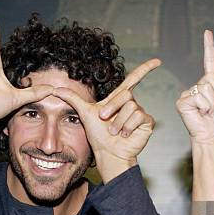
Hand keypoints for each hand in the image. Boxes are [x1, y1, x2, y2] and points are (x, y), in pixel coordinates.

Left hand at [52, 59, 159, 181]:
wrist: (108, 153)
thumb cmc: (98, 136)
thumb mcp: (84, 114)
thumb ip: (73, 99)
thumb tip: (56, 89)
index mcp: (119, 99)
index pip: (133, 79)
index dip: (145, 69)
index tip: (157, 61)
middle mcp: (131, 104)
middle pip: (126, 94)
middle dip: (112, 108)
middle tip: (104, 120)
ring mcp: (140, 113)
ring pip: (131, 106)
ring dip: (119, 121)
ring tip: (114, 132)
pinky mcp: (147, 123)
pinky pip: (139, 116)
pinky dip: (128, 126)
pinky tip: (124, 135)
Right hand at [176, 30, 213, 142]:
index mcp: (210, 83)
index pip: (210, 61)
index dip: (209, 47)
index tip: (208, 32)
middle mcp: (199, 85)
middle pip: (211, 79)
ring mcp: (189, 93)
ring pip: (206, 90)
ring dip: (212, 104)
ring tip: (209, 112)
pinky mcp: (182, 101)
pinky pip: (198, 98)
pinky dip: (204, 108)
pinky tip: (201, 114)